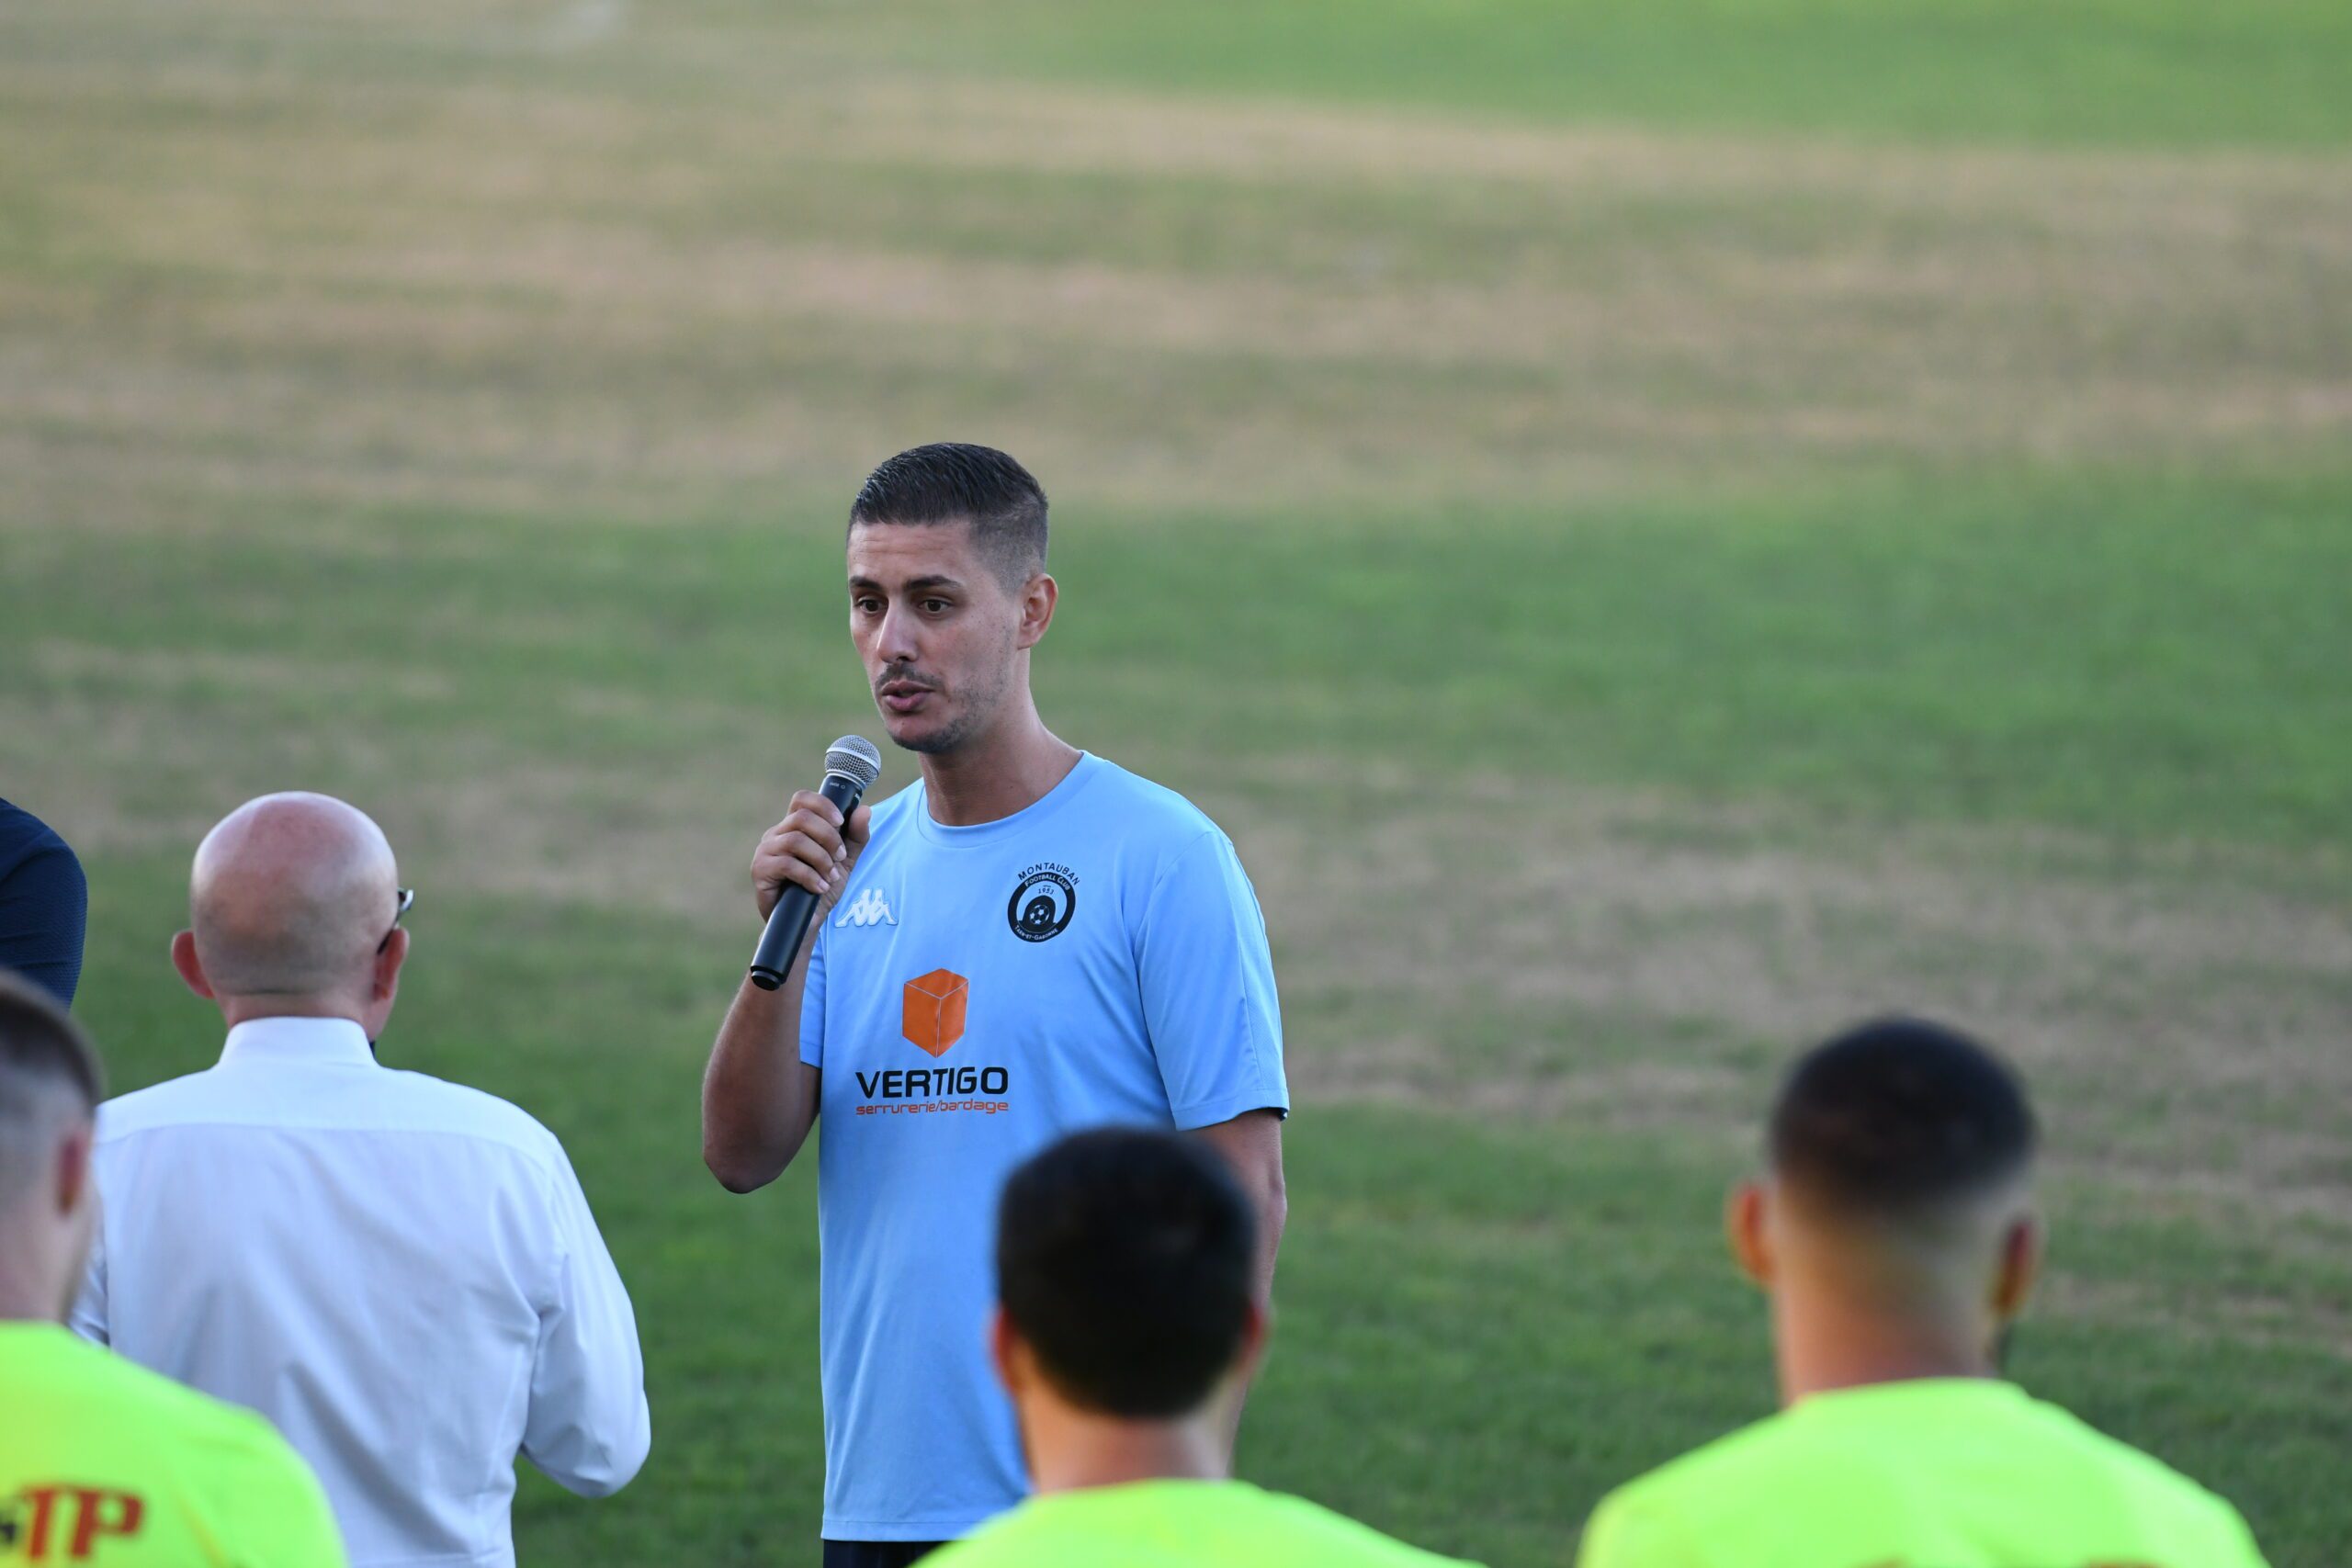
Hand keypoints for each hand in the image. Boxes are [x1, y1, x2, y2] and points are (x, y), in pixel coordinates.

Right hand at [751, 794, 873, 920]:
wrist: (807, 923)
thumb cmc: (821, 888)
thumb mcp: (844, 861)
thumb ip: (855, 837)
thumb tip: (864, 810)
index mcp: (793, 827)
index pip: (802, 799)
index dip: (823, 805)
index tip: (840, 822)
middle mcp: (776, 834)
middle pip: (802, 818)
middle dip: (828, 837)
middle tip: (840, 857)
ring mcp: (765, 851)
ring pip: (795, 840)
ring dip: (821, 858)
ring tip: (830, 876)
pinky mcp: (760, 871)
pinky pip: (787, 864)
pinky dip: (810, 876)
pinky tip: (820, 887)